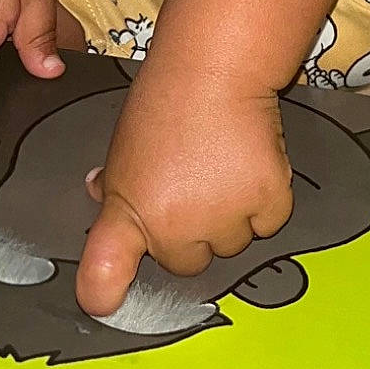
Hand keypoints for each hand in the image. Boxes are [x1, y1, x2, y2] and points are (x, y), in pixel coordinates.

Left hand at [75, 61, 294, 317]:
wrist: (216, 66)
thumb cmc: (166, 98)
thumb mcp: (123, 146)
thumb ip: (116, 184)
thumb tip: (100, 192)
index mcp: (127, 214)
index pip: (102, 280)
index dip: (105, 296)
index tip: (107, 302)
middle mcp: (172, 229)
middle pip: (188, 261)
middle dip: (194, 233)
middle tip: (197, 183)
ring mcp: (221, 219)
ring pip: (233, 244)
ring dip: (233, 216)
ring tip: (225, 163)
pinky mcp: (266, 203)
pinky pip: (269, 222)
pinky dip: (266, 200)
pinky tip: (252, 161)